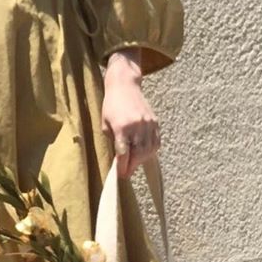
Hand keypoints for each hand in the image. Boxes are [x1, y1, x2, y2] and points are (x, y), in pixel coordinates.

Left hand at [101, 48, 159, 176]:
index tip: (121, 175)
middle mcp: (137, 126)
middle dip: (132, 166)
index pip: (124, 153)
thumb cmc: (111, 105)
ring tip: (134, 164)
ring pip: (149, 150)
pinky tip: (144, 154)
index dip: (123, 167)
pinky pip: (156, 142)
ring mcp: (148, 124)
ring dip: (142, 160)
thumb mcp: (105, 125)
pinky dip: (150, 151)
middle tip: (127, 172)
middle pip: (138, 154)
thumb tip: (120, 158)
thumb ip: (114, 141)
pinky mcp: (155, 122)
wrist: (125, 86)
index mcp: (122, 127)